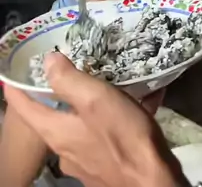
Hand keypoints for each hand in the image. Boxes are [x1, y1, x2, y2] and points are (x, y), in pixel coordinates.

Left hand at [5, 53, 189, 186]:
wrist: (153, 182)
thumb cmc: (123, 137)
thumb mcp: (95, 100)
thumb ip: (68, 80)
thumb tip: (47, 61)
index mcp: (56, 132)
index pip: (24, 108)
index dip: (16, 87)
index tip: (12, 72)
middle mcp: (65, 150)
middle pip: (52, 117)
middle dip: (60, 94)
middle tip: (72, 70)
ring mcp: (85, 161)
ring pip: (81, 125)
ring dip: (93, 105)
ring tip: (113, 84)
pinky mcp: (106, 166)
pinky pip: (105, 135)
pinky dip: (117, 118)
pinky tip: (141, 103)